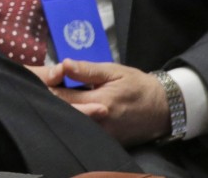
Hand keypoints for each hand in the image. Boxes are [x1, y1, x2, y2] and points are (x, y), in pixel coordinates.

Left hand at [49, 59, 169, 146]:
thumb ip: (87, 70)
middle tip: (46, 88)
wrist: (165, 107)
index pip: (62, 97)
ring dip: (64, 112)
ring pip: (73, 124)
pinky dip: (77, 122)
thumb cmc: (137, 85)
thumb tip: (63, 64)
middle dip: (52, 100)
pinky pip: (86, 132)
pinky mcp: (109, 142)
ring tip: (59, 98)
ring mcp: (104, 135)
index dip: (48, 87)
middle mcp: (99, 122)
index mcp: (99, 102)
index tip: (42, 79)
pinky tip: (74, 111)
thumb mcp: (114, 71)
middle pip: (64, 113)